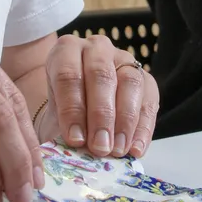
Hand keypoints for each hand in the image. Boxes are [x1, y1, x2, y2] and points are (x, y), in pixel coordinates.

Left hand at [39, 33, 159, 157]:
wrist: (78, 110)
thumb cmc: (63, 113)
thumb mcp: (51, 116)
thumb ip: (57, 130)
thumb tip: (68, 152)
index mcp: (65, 51)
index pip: (68, 75)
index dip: (72, 109)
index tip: (75, 139)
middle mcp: (96, 48)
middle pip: (101, 76)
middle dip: (101, 115)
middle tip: (100, 147)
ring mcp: (124, 60)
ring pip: (130, 83)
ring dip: (125, 121)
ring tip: (117, 150)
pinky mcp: (146, 78)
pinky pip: (149, 100)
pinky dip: (143, 129)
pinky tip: (135, 150)